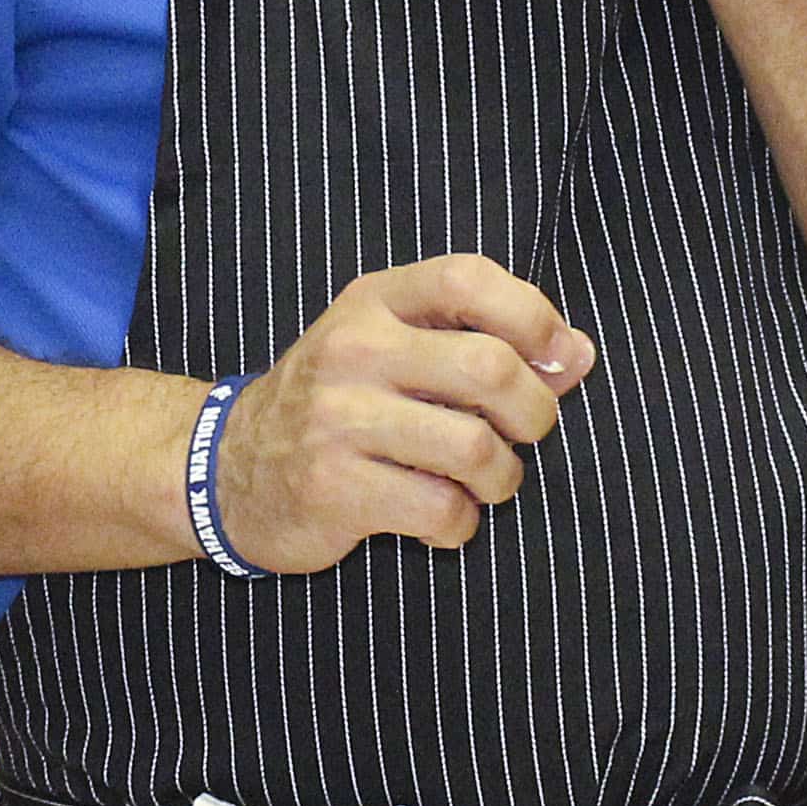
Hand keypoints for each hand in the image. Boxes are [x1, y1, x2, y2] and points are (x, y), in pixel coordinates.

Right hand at [211, 256, 598, 570]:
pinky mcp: (335, 488)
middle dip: (535, 414)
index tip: (556, 358)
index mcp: (374, 304)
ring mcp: (339, 420)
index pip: (469, 280)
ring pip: (475, 449)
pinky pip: (442, 511)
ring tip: (484, 483)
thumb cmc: (336, 404)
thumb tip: (578, 354)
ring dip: (502, 479)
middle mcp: (354, 351)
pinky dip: (460, 525)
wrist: (228, 467)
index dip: (533, 317)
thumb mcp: (394, 350)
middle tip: (523, 436)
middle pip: (489, 369)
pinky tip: (440, 518)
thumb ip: (484, 342)